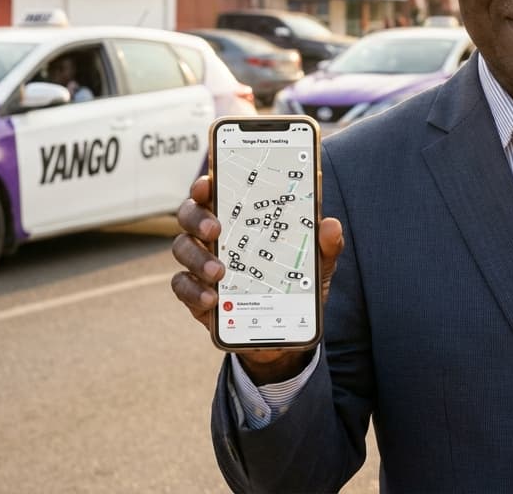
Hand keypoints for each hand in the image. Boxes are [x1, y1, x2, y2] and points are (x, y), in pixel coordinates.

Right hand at [171, 175, 344, 383]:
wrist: (285, 330)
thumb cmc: (294, 282)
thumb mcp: (316, 263)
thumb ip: (324, 245)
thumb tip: (330, 225)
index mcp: (239, 217)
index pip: (215, 191)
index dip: (205, 184)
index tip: (207, 184)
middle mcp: (213, 235)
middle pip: (189, 214)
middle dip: (197, 217)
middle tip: (215, 229)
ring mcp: (201, 262)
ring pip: (182, 248)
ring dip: (197, 257)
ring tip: (219, 273)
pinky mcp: (195, 293)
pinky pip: (181, 286)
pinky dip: (194, 291)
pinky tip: (212, 299)